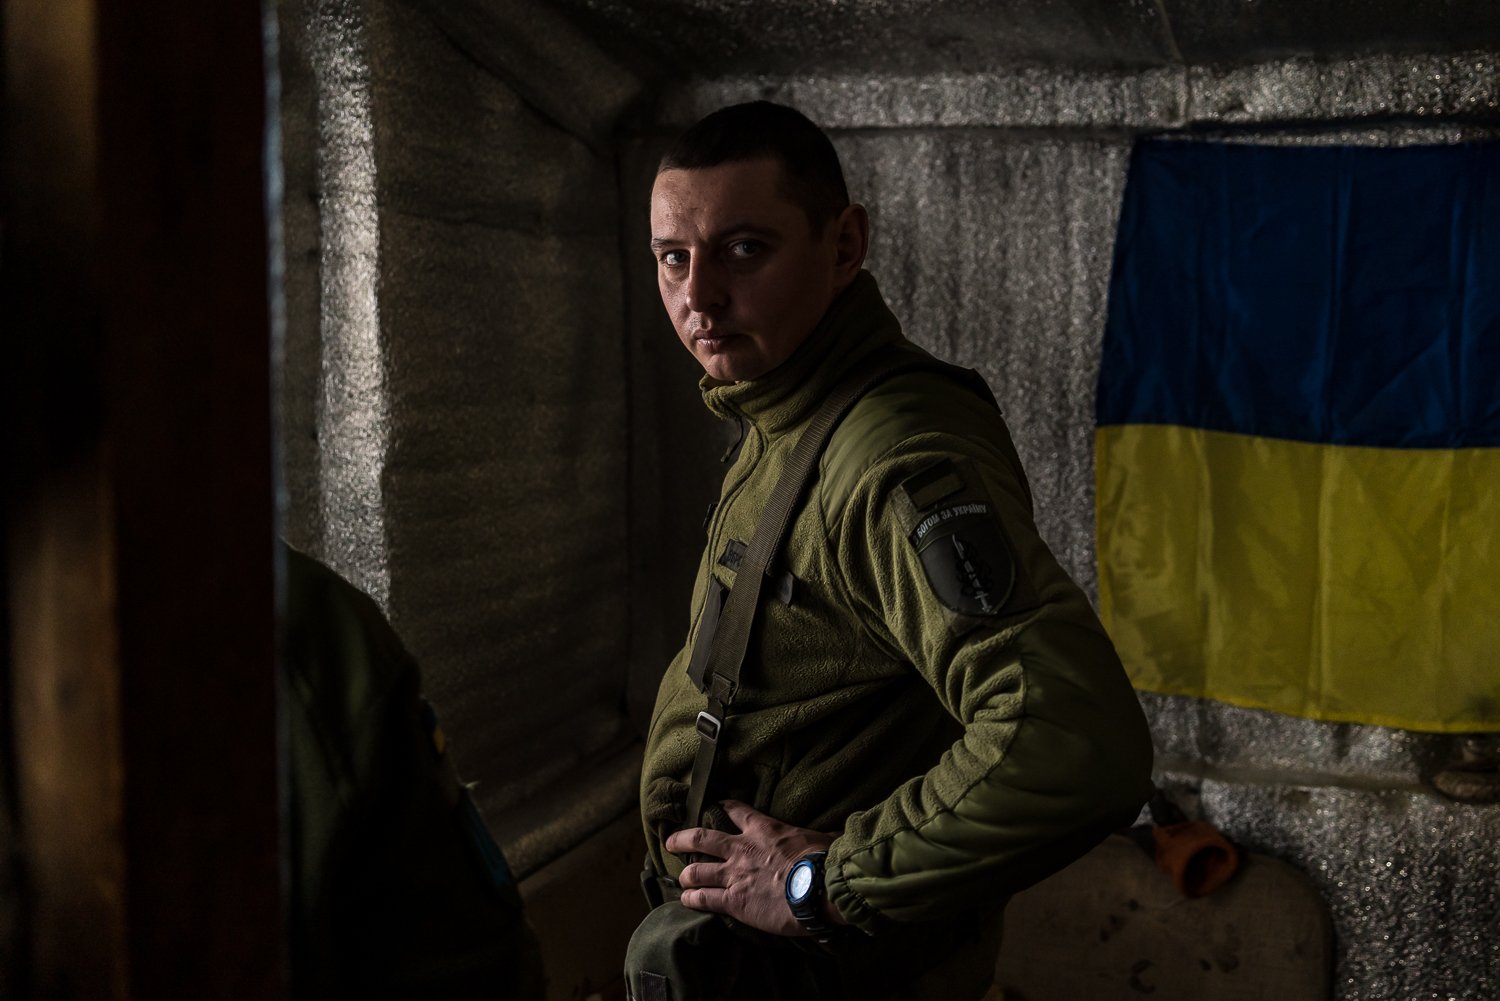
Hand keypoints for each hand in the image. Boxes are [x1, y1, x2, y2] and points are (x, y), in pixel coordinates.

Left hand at [665, 799, 846, 936]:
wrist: (817, 889)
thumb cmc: (824, 862)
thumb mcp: (823, 840)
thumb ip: (824, 837)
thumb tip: (839, 836)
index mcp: (764, 829)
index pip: (736, 811)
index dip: (723, 806)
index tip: (716, 805)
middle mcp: (742, 849)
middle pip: (702, 838)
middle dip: (683, 838)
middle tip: (671, 840)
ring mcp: (734, 875)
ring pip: (697, 870)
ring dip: (686, 873)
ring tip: (680, 877)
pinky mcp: (734, 901)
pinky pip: (704, 899)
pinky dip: (692, 898)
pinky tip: (686, 900)